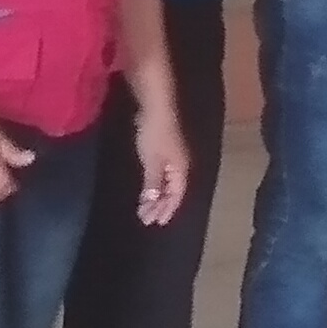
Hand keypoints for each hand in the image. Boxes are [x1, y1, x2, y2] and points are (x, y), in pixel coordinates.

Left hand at [131, 101, 191, 225]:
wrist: (156, 105)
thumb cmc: (154, 133)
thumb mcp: (152, 160)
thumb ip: (153, 182)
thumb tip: (153, 202)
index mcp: (180, 169)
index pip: (176, 195)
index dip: (167, 209)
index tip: (156, 222)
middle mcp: (180, 165)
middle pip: (173, 191)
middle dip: (161, 206)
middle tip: (147, 219)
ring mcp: (173, 156)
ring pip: (167, 183)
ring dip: (157, 197)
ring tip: (146, 209)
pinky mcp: (164, 149)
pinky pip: (162, 174)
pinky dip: (155, 185)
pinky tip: (149, 189)